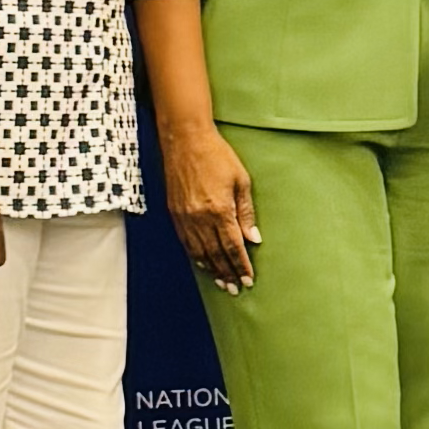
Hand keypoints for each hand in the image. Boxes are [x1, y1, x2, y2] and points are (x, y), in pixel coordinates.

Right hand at [160, 121, 258, 292]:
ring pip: (199, 252)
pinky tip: (203, 264)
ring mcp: (184, 217)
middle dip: (228, 273)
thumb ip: (246, 212)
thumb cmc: (217, 156)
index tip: (248, 279)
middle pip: (216, 254)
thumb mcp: (241, 181)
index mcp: (219, 210)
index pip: (233, 246)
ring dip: (212, 269)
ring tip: (222, 282)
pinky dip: (196, 256)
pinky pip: (185, 242)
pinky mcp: (174, 213)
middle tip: (236, 288)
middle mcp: (200, 218)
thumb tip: (254, 239)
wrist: (185, 140)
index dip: (241, 265)